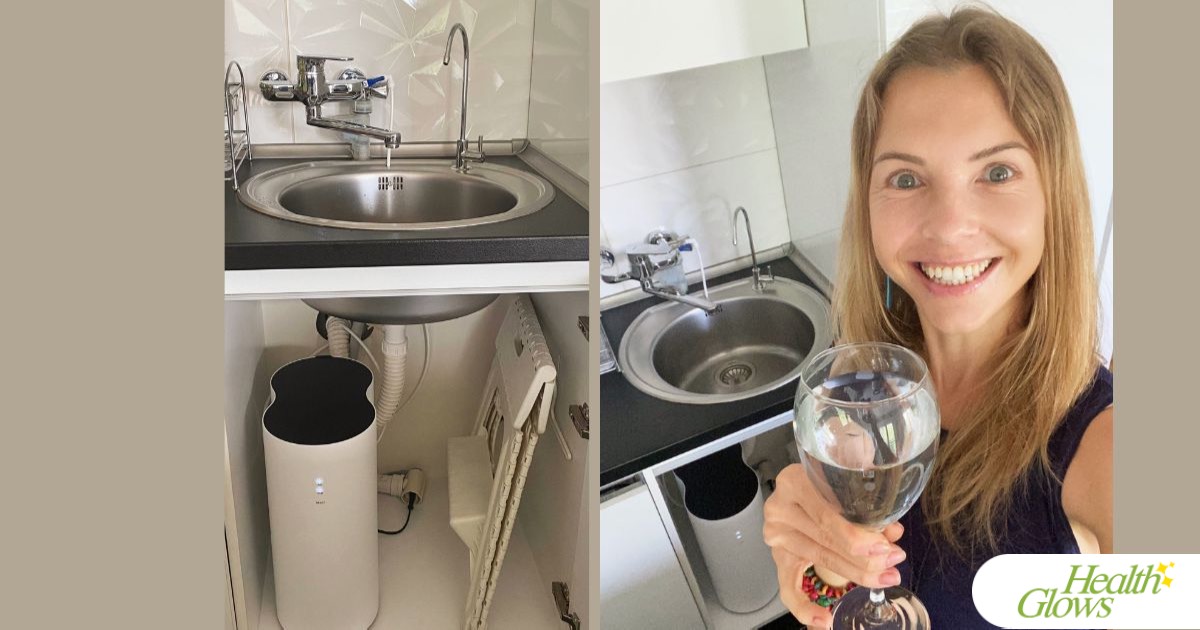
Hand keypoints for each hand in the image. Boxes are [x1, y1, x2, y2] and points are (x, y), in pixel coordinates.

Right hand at [763, 464, 906, 626]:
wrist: (810, 479)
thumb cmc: (832, 474)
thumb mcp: (848, 464)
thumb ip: (868, 482)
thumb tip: (891, 527)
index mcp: (794, 481)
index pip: (825, 514)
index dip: (856, 535)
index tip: (884, 546)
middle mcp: (780, 508)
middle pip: (825, 540)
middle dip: (865, 557)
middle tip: (893, 563)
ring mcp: (777, 535)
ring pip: (819, 561)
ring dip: (856, 574)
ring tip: (884, 577)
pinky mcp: (780, 557)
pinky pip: (788, 589)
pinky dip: (805, 609)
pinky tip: (824, 620)